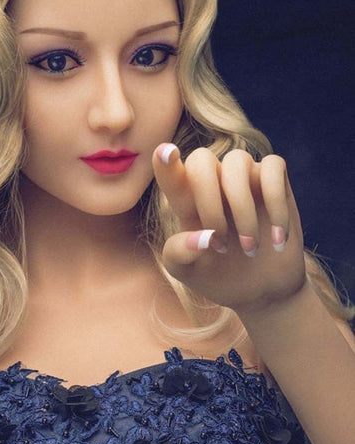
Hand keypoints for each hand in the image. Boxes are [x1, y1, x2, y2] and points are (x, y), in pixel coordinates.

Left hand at [152, 144, 306, 315]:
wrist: (260, 290)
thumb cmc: (218, 276)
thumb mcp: (188, 273)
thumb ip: (179, 254)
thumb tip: (203, 236)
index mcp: (186, 201)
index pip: (171, 173)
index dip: (165, 162)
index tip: (165, 153)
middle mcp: (213, 182)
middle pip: (201, 160)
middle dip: (209, 201)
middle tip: (221, 245)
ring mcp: (244, 178)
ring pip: (238, 160)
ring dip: (243, 208)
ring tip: (251, 249)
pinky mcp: (274, 182)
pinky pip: (274, 167)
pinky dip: (276, 202)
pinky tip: (277, 238)